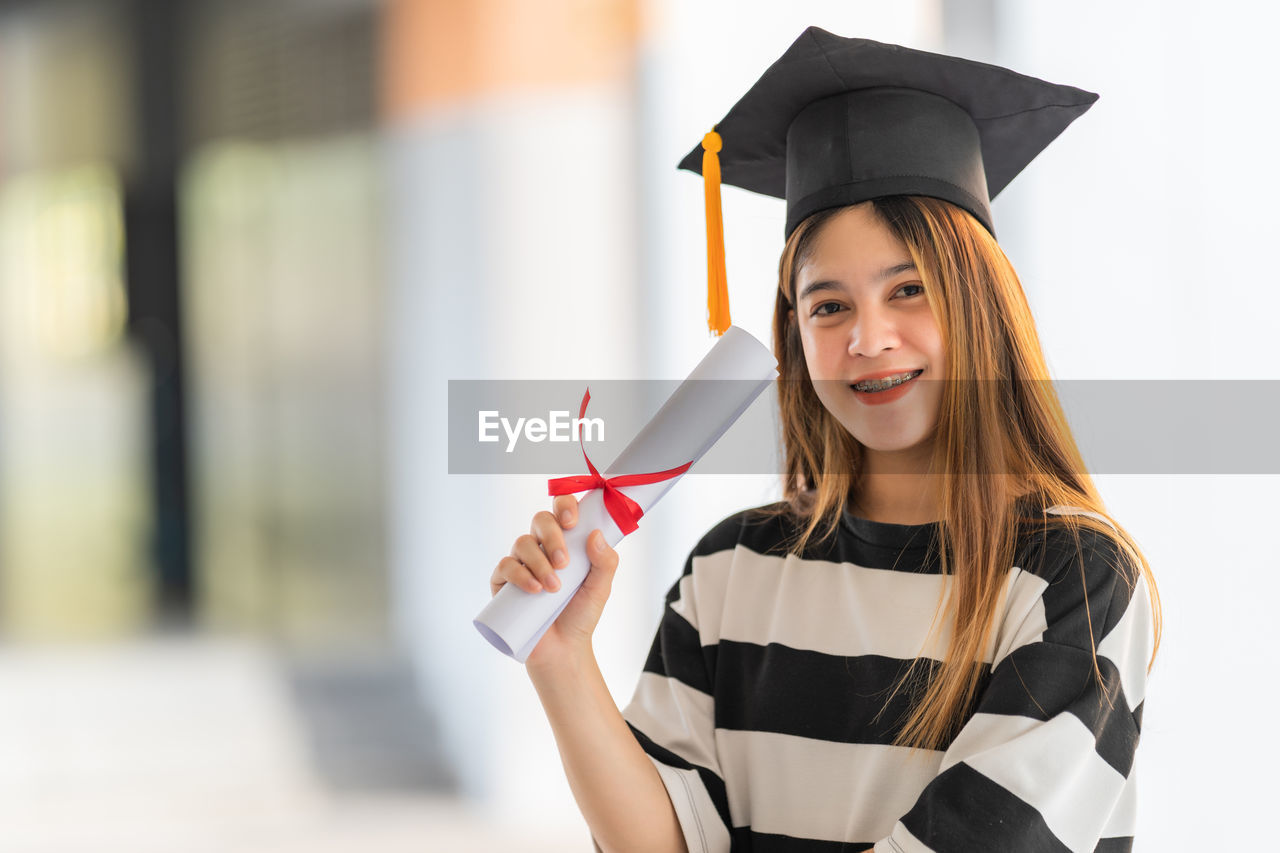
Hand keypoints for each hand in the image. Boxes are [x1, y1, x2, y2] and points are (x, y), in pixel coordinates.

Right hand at [489, 494, 620, 667]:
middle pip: (540, 520)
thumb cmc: (581, 615)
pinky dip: (520, 575)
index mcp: (566, 541)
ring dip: (540, 562)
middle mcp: (542, 547)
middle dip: (552, 536)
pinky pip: (505, 566)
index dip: (564, 506)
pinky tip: (535, 589)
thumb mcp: (601, 588)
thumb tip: (595, 535)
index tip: (572, 521)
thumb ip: (605, 562)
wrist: (562, 649)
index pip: (562, 510)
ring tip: (554, 587)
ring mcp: (521, 563)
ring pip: (522, 542)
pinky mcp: (504, 582)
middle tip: (564, 562)